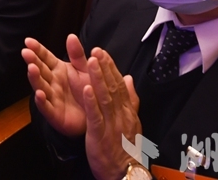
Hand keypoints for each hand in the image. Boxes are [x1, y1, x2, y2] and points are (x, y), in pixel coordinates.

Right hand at [22, 35, 90, 136]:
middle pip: (40, 70)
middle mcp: (52, 83)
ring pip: (40, 86)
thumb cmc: (89, 90)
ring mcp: (52, 98)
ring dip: (35, 78)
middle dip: (32, 61)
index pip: (45, 57)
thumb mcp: (84, 70)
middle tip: (25, 52)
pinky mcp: (55, 114)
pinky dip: (42, 102)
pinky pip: (47, 107)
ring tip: (31, 68)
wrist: (97, 115)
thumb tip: (71, 35)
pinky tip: (39, 94)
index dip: (37, 49)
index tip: (28, 41)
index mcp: (58, 70)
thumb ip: (77, 54)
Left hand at [82, 49, 141, 179]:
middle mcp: (121, 115)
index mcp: (127, 111)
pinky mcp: (100, 135)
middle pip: (113, 87)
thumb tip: (128, 78)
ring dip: (97, 78)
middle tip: (95, 50)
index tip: (102, 52)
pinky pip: (96, 116)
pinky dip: (91, 102)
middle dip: (104, 67)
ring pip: (105, 98)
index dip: (110, 67)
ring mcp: (111, 124)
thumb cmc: (126, 147)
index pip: (120, 84)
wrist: (126, 173)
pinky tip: (86, 89)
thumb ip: (130, 99)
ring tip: (91, 61)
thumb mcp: (132, 121)